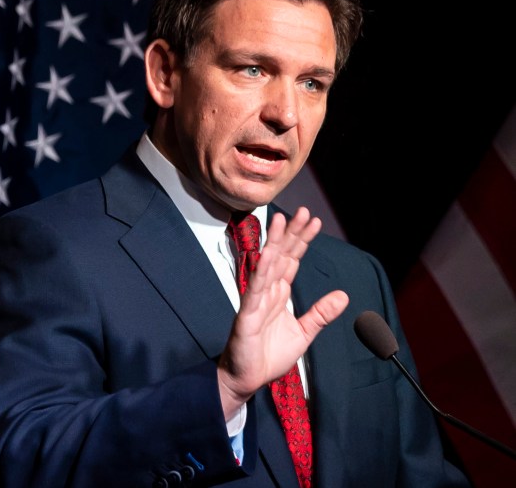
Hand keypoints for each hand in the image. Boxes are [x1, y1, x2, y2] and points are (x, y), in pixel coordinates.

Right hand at [216, 207, 348, 417]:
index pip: (293, 261)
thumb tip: (343, 294)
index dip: (303, 241)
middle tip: (303, 211)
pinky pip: (254, 289)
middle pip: (281, 256)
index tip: (314, 222)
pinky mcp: (246, 314)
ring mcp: (255, 300)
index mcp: (280, 294)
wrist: (248, 378)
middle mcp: (267, 291)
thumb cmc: (269, 355)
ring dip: (274, 243)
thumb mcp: (304, 333)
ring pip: (267, 266)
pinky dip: (261, 271)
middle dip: (292, 234)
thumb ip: (320, 313)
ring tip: (281, 220)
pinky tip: (267, 255)